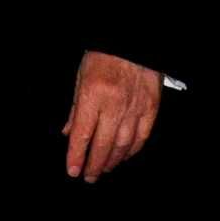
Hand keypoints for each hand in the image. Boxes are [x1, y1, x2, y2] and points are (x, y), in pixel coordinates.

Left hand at [61, 50, 161, 182]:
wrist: (133, 44)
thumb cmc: (103, 57)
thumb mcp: (80, 78)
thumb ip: (75, 108)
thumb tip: (68, 134)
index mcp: (92, 95)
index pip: (82, 134)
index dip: (76, 155)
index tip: (72, 171)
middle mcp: (114, 104)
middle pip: (103, 144)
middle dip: (94, 165)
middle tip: (89, 176)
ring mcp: (135, 108)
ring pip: (123, 145)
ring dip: (113, 161)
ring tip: (104, 169)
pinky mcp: (151, 109)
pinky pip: (142, 137)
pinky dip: (132, 150)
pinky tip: (124, 156)